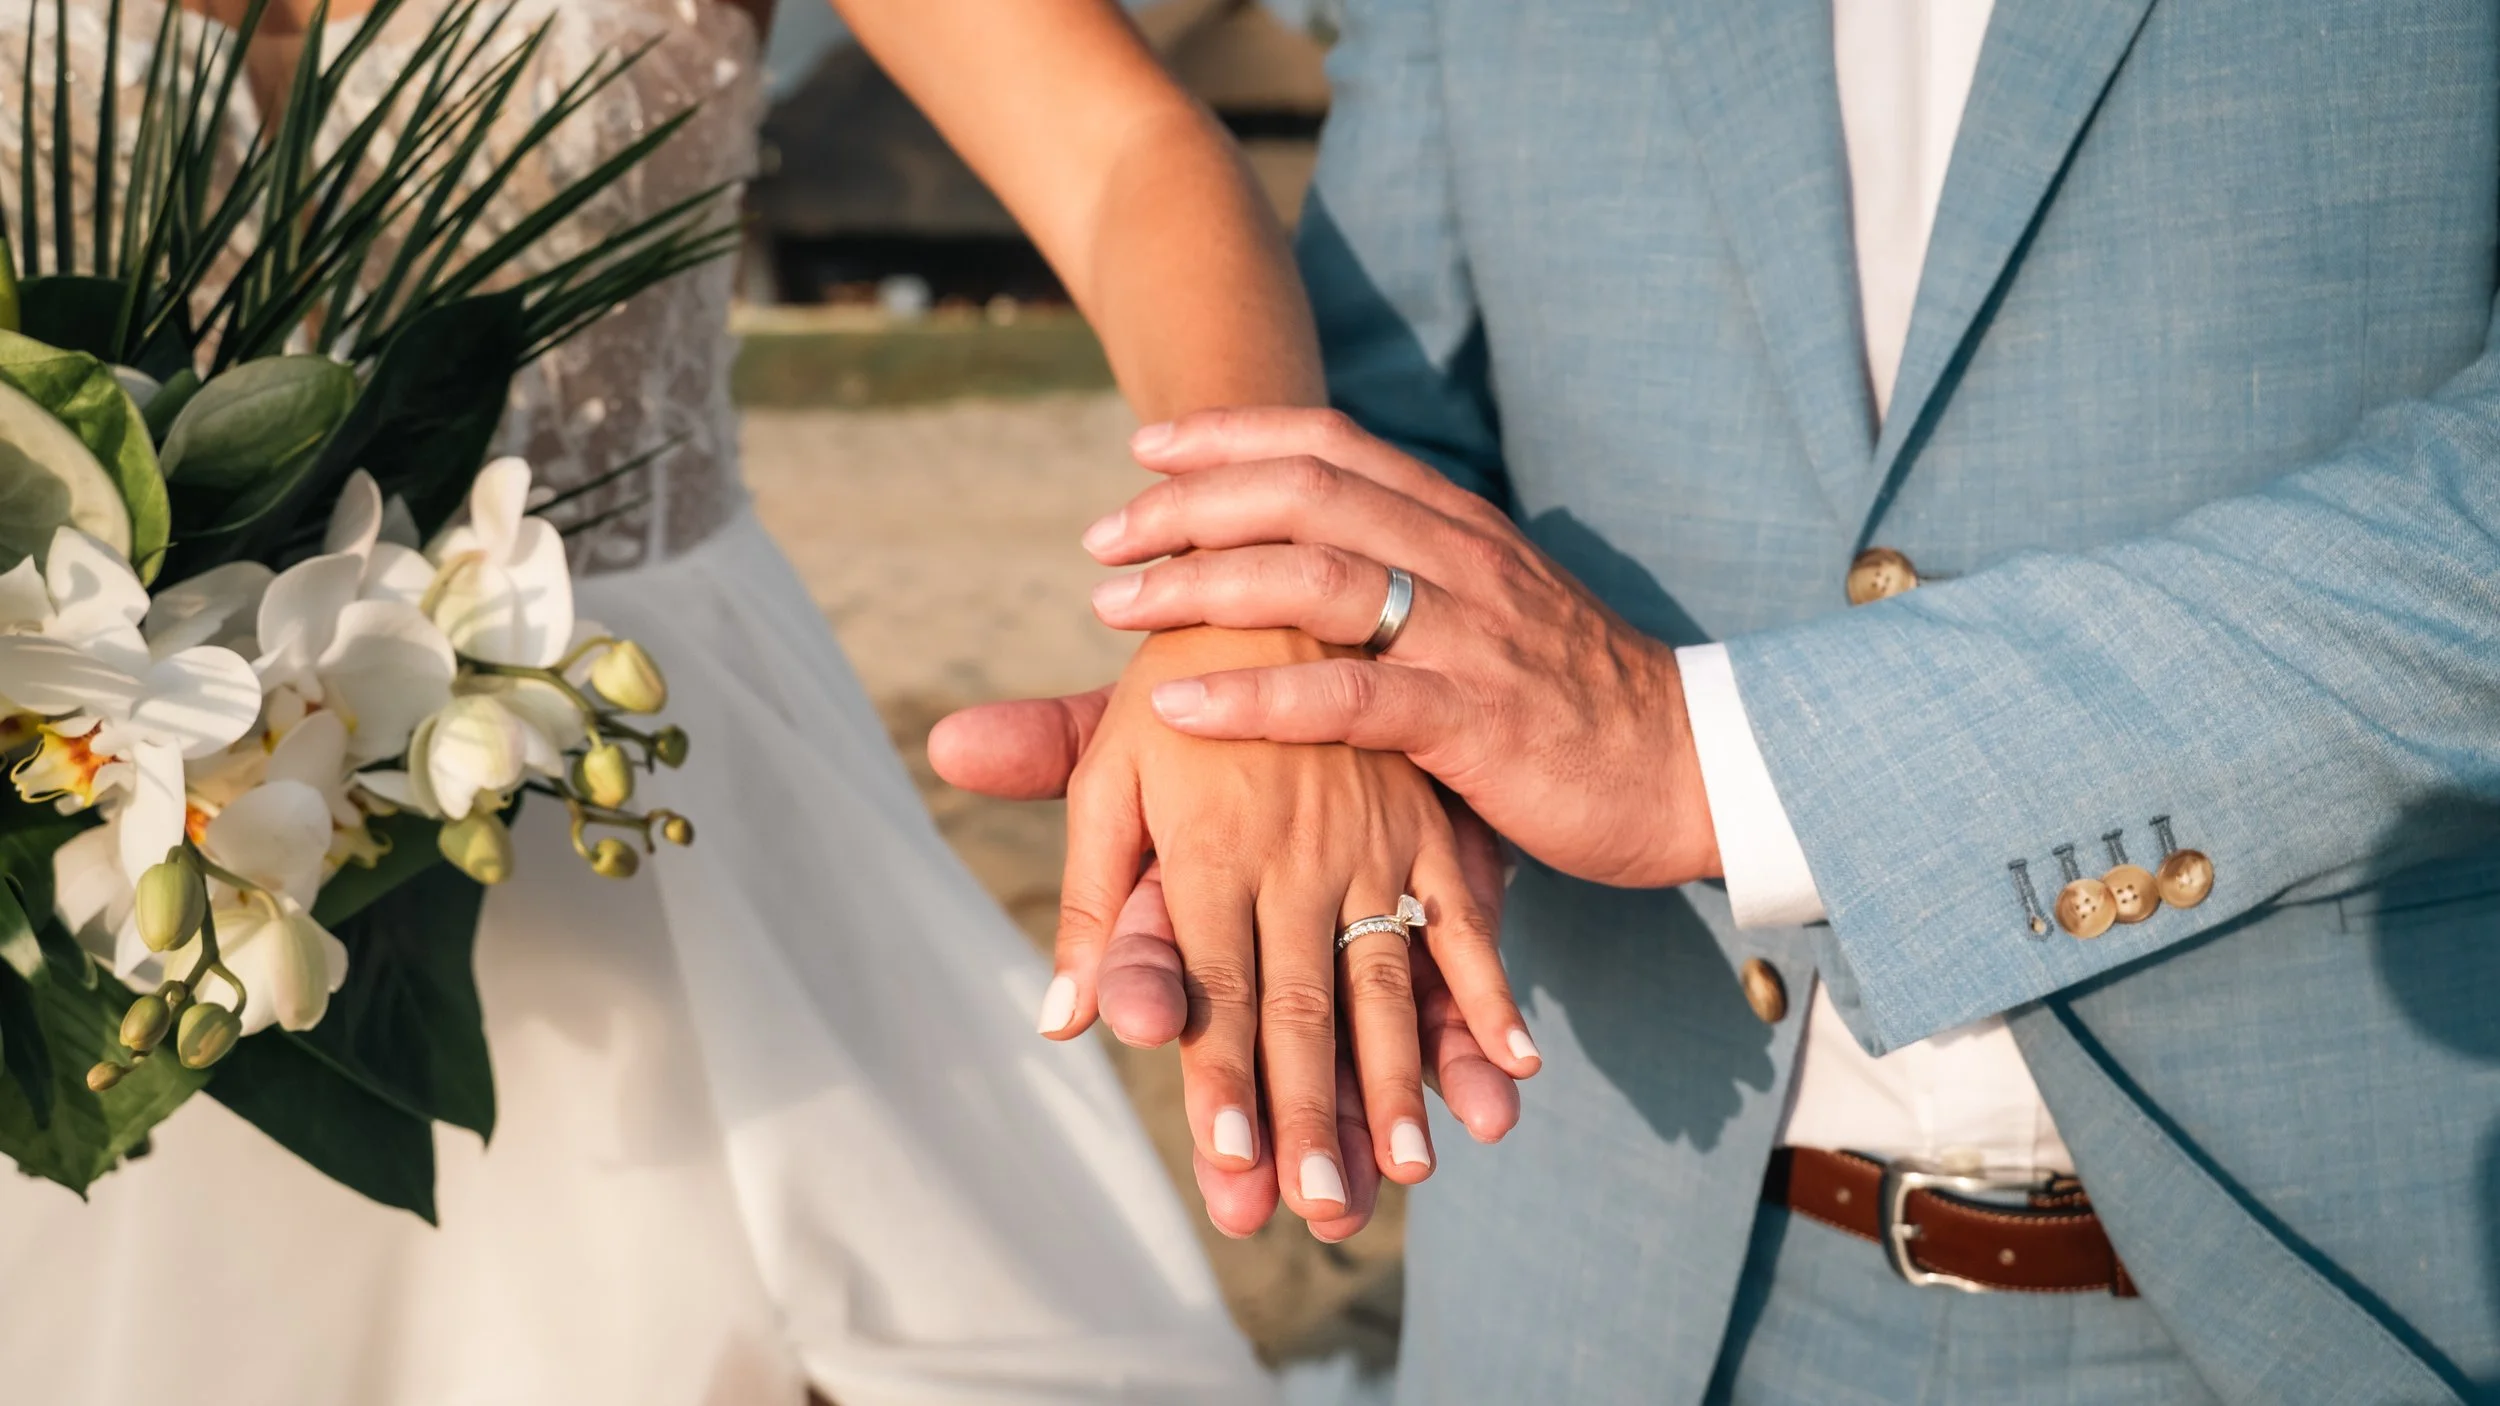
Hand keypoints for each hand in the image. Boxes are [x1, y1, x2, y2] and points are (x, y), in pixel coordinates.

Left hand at [931, 649, 1532, 1237]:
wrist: (1293, 558)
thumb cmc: (1182, 675)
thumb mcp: (1113, 766)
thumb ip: (1092, 894)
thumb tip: (1061, 1022)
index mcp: (1211, 840)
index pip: (1213, 986)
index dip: (1223, 1076)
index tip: (1231, 1164)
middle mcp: (1299, 850)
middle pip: (1304, 1002)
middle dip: (1312, 1111)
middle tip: (1318, 1208)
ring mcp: (1377, 840)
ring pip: (1389, 978)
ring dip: (1401, 1078)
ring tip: (1412, 1170)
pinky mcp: (1432, 824)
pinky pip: (1467, 923)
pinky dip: (1491, 997)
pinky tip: (1513, 1069)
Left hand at [1083, 408, 1722, 890]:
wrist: (1695, 770)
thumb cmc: (1576, 705)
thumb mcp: (1492, 616)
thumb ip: (1410, 583)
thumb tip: (1312, 568)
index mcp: (1458, 523)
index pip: (1329, 441)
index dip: (1230, 434)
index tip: (1147, 447)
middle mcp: (1459, 557)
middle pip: (1302, 491)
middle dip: (1189, 503)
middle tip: (1103, 535)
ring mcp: (1469, 633)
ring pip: (1313, 576)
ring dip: (1199, 582)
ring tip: (1114, 606)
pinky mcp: (1474, 719)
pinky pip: (1347, 695)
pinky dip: (1253, 694)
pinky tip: (1178, 702)